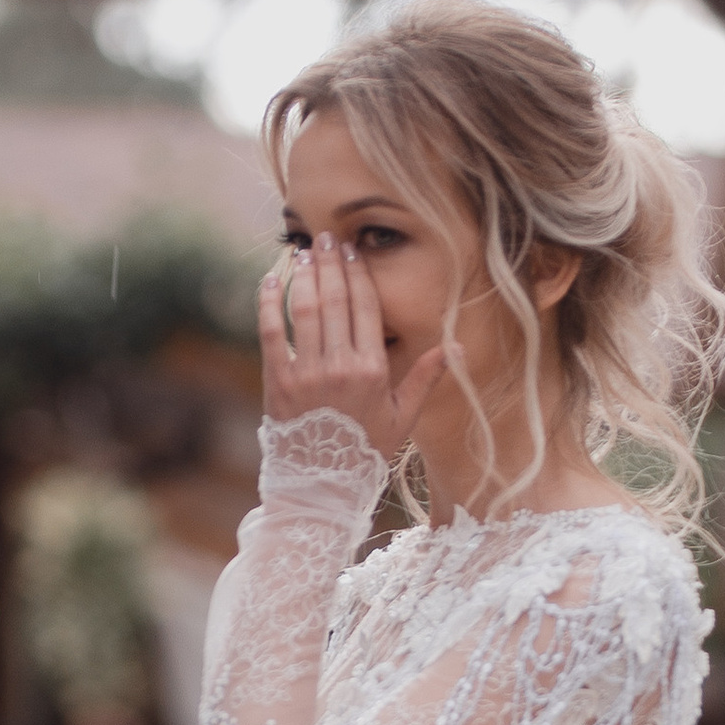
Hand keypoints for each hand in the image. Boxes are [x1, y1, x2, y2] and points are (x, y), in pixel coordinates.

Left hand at [258, 234, 447, 461]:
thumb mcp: (403, 417)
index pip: (366, 308)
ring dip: (304, 276)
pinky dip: (269, 303)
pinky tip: (271, 280)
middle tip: (327, 238)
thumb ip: (425, 379)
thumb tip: (456, 347)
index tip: (354, 253)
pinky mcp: (276, 381)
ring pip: (305, 309)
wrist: (321, 485)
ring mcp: (306, 372)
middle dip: (331, 264)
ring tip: (304, 252)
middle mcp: (340, 365)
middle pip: (335, 300)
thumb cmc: (365, 451)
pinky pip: (271, 332)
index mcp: (372, 369)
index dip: (359, 275)